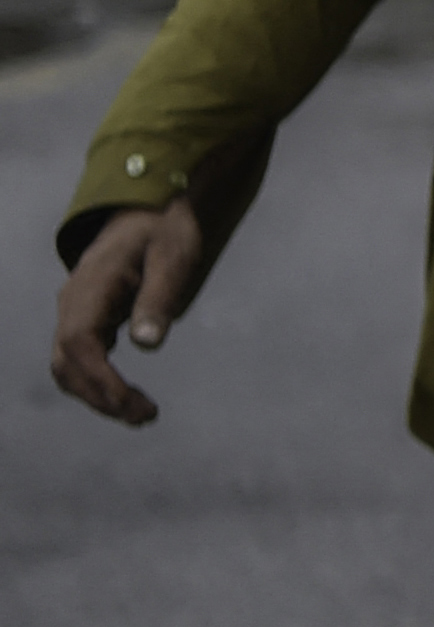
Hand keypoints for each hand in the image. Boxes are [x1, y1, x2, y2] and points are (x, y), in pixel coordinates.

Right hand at [51, 196, 206, 426]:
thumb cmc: (166, 231)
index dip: (99, 378)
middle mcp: (73, 302)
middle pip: (67, 362)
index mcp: (91, 286)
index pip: (79, 342)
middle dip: (99, 396)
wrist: (150, 209)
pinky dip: (96, 381)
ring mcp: (74, 311)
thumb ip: (159, 297)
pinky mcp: (85, 318)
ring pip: (68, 365)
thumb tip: (147, 344)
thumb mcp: (173, 257)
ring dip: (96, 394)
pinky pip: (79, 358)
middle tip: (144, 416)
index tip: (129, 404)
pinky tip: (125, 395)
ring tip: (139, 413)